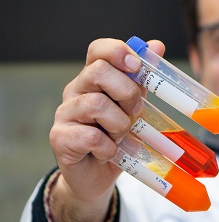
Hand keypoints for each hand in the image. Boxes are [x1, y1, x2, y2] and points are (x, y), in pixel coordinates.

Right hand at [48, 38, 165, 221]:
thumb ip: (143, 78)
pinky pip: (91, 136)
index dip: (117, 51)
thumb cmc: (117, 137)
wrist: (98, 176)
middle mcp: (75, 91)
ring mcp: (64, 113)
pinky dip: (109, 147)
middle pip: (97, 72)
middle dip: (126, 92)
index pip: (98, 50)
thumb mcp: (134, 106)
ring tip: (121, 136)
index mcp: (94, 79)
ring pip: (96, 104)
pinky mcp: (60, 138)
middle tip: (135, 112)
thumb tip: (156, 45)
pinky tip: (109, 153)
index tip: (136, 65)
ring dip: (119, 124)